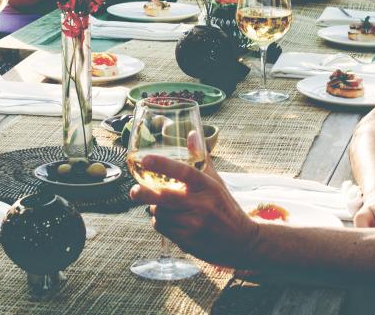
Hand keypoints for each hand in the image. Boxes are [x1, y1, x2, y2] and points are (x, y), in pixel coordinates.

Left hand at [129, 153, 259, 267]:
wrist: (242, 241)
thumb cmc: (225, 206)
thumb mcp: (216, 181)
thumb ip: (201, 158)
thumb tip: (191, 133)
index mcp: (208, 186)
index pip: (184, 171)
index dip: (163, 165)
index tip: (145, 160)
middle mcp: (202, 205)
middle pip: (166, 197)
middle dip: (145, 194)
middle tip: (133, 191)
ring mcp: (195, 225)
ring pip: (161, 214)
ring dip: (156, 210)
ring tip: (160, 206)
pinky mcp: (189, 242)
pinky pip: (164, 229)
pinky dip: (161, 223)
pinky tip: (168, 219)